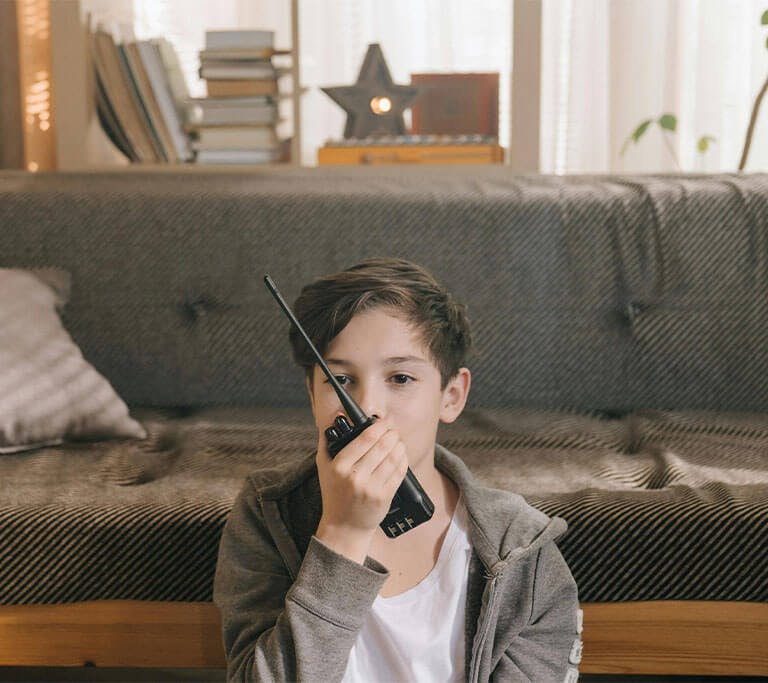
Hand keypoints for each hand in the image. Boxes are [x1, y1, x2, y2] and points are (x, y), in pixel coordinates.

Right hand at [315, 419, 408, 562]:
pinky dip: (403, 460)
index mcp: (340, 466)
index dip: (378, 426)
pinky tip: (401, 455)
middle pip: (382, 445)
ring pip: (393, 458)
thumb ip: (327, 441)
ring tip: (398, 441)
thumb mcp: (323, 467)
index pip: (365, 438)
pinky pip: (399, 473)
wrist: (343, 527)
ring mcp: (371, 488)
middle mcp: (355, 477)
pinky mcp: (384, 498)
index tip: (381, 423)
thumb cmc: (334, 494)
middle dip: (391, 434)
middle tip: (392, 431)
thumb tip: (336, 418)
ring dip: (399, 445)